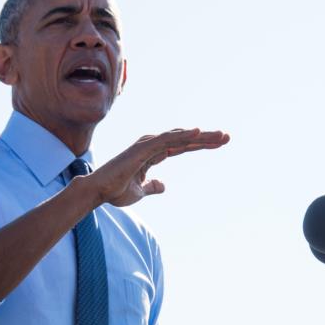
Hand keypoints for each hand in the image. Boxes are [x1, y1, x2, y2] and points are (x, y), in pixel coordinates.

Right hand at [83, 128, 229, 206]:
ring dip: (201, 135)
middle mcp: (151, 146)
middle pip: (185, 139)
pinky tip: (198, 132)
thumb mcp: (141, 192)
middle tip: (227, 136)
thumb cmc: (115, 191)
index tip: (219, 144)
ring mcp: (147, 145)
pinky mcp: (142, 148)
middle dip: (206, 138)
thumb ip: (152, 186)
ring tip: (221, 135)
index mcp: (153, 155)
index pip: (182, 147)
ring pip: (180, 137)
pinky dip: (183, 135)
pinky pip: (167, 139)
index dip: (201, 144)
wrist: (97, 193)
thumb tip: (163, 185)